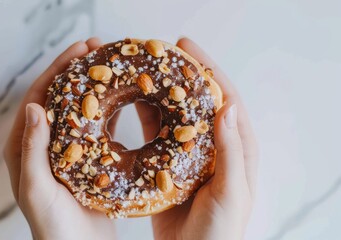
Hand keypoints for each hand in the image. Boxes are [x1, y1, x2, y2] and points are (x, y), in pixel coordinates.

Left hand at [3, 38, 116, 239]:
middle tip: (101, 48)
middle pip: (62, 97)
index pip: (40, 98)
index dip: (58, 70)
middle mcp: (46, 144)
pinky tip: (126, 99)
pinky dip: (111, 110)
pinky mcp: (90, 158)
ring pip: (82, 108)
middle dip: (80, 70)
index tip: (80, 49)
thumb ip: (32, 151)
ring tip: (114, 65)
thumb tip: (34, 106)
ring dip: (97, 86)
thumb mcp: (37, 190)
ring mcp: (69, 150)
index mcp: (26, 147)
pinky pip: (100, 127)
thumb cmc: (52, 229)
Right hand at [136, 38, 258, 239]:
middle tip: (161, 52)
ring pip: (174, 115)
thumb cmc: (220, 232)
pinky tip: (133, 103)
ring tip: (143, 71)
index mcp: (235, 149)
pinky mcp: (167, 164)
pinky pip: (156, 134)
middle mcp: (212, 146)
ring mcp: (187, 154)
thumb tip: (228, 106)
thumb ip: (231, 151)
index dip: (207, 71)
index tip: (186, 48)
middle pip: (196, 101)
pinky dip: (146, 117)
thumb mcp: (231, 192)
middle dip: (180, 74)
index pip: (224, 100)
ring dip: (160, 93)